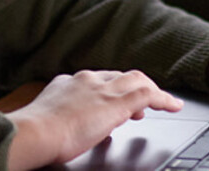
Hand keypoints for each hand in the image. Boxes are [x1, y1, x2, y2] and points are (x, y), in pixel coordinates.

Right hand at [5, 70, 184, 169]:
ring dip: (151, 91)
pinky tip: (174, 106)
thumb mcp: (47, 119)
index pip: (97, 80)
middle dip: (132, 88)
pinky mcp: (117, 103)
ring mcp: (103, 89)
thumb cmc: (35, 133)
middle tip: (139, 107)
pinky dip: (163, 99)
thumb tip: (68, 129)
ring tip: (163, 103)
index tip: (112, 101)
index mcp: (67, 82)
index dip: (110, 90)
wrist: (35, 132)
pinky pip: (148, 95)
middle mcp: (87, 80)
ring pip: (137, 80)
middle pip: (119, 76)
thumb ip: (61, 117)